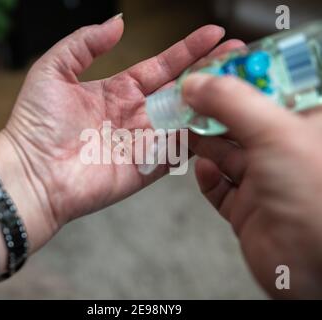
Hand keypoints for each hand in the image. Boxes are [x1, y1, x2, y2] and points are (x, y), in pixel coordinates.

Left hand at [0, 17, 244, 259]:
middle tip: (239, 54)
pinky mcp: (149, 167)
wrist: (33, 173)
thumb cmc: (37, 124)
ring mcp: (144, 141)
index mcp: (117, 91)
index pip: (161, 67)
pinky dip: (202, 137)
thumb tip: (117, 23)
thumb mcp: (54, 70)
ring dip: (212, 102)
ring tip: (241, 82)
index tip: (213, 34)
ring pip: (186, 118)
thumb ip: (85, 44)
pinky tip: (224, 120)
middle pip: (181, 90)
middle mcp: (135, 115)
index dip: (187, 50)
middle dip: (210, 71)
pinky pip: (181, 150)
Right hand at [184, 73, 321, 297]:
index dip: (242, 76)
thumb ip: (231, 102)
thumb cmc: (312, 196)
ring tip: (181, 130)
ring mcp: (265, 182)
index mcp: (305, 127)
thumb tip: (197, 83)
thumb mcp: (273, 132)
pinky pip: (220, 188)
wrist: (309, 267)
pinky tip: (202, 170)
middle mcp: (285, 153)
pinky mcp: (247, 207)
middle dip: (213, 111)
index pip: (271, 89)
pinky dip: (208, 179)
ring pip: (227, 154)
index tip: (213, 67)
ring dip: (204, 143)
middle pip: (242, 122)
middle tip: (187, 100)